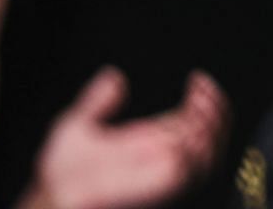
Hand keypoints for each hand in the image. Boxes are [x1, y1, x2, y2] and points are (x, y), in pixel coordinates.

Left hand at [21, 68, 228, 208]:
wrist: (55, 195)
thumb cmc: (61, 173)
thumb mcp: (77, 126)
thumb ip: (97, 101)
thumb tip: (113, 77)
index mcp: (151, 143)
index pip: (195, 123)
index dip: (206, 100)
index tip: (197, 79)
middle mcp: (163, 159)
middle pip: (212, 138)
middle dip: (217, 110)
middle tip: (202, 90)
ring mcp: (164, 174)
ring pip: (210, 154)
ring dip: (212, 126)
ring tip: (200, 103)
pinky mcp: (161, 187)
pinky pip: (192, 171)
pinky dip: (197, 150)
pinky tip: (186, 132)